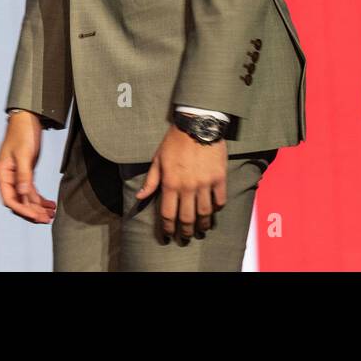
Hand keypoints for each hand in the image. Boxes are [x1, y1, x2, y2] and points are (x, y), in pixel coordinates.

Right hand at [0, 111, 56, 223]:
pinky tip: (50, 204)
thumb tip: (23, 195)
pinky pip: (31, 191)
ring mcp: (16, 176)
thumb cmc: (23, 133)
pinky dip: (40, 199)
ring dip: (37, 207)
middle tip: (47, 219)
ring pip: (26, 198)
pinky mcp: (26, 173)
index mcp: (2, 173)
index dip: (22, 210)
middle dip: (32, 212)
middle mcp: (7, 177)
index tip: (36, 216)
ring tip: (51, 215)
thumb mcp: (24, 153)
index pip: (10, 199)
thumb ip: (24, 174)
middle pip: (18, 202)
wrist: (27, 118)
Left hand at [135, 124, 227, 241]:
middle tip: (185, 238)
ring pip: (205, 213)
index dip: (168, 228)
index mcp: (170, 183)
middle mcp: (187, 187)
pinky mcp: (219, 178)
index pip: (168, 213)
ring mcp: (205, 183)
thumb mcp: (158, 159)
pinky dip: (217, 208)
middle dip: (185, 232)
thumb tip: (140, 197)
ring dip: (203, 225)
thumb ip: (151, 181)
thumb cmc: (175, 141)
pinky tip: (214, 211)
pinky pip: (220, 199)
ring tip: (201, 230)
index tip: (168, 235)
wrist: (197, 123)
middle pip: (187, 218)